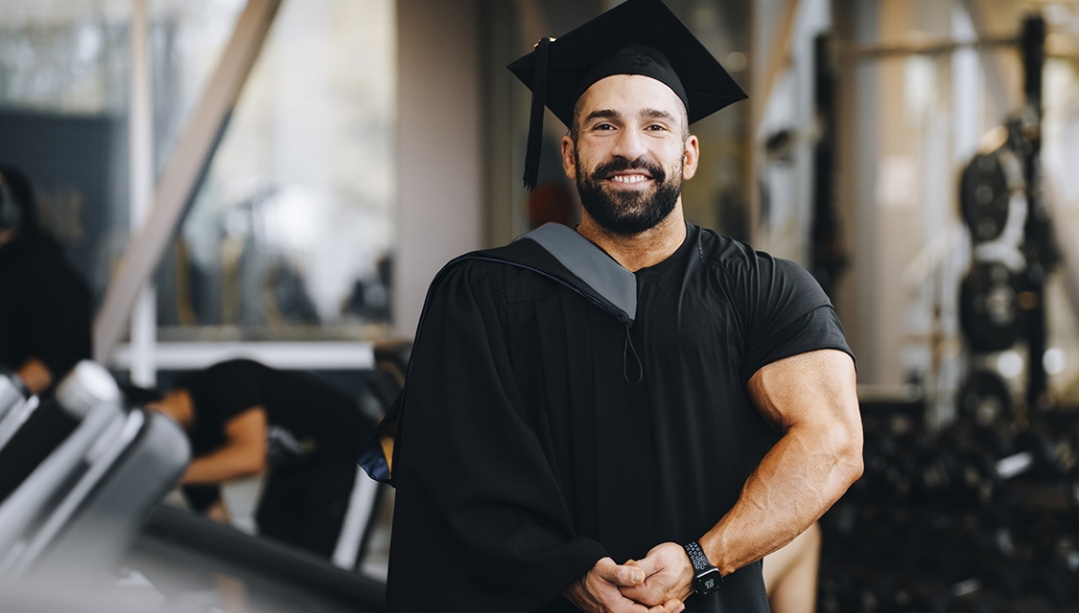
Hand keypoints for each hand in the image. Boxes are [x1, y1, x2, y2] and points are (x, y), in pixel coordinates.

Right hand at [564, 557, 684, 612]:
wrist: (571, 578)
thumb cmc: (587, 571)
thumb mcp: (605, 568)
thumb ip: (622, 573)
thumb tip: (640, 576)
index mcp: (617, 609)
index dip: (663, 612)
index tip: (676, 604)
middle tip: (679, 605)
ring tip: (671, 606)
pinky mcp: (612, 612)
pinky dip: (645, 612)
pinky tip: (654, 605)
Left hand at [618, 543, 694, 606]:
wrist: (697, 565)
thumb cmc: (679, 560)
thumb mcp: (657, 557)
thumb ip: (638, 568)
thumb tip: (624, 574)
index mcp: (649, 593)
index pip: (622, 591)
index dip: (621, 577)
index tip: (628, 566)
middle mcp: (653, 602)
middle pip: (628, 595)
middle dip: (627, 581)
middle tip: (635, 566)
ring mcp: (658, 603)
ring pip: (636, 596)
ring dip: (636, 584)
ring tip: (644, 571)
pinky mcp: (662, 601)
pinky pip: (646, 597)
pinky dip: (643, 587)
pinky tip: (648, 578)